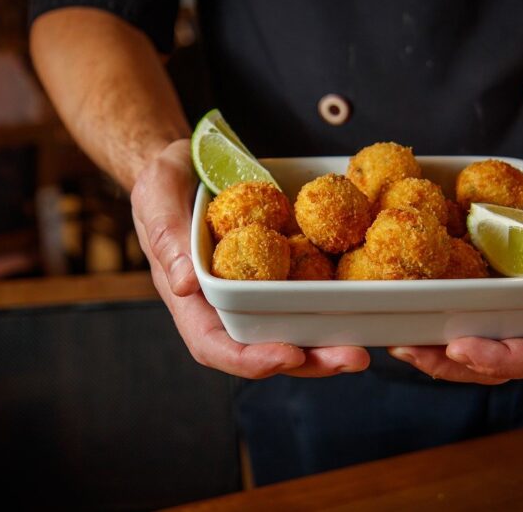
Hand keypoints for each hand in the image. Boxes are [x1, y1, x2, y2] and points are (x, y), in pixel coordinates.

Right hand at [131, 140, 369, 378]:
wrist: (192, 161)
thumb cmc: (164, 181)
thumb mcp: (156, 198)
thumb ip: (167, 237)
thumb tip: (183, 284)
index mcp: (191, 299)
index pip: (215, 345)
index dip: (251, 360)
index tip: (290, 355)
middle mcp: (226, 305)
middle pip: (265, 348)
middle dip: (309, 361)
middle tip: (354, 358)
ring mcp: (256, 290)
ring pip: (292, 328)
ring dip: (329, 343)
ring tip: (366, 347)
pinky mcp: (280, 269)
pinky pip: (306, 292)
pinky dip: (335, 304)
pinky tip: (365, 303)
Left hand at [388, 141, 522, 382]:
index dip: (503, 360)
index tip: (462, 348)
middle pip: (501, 361)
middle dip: (455, 365)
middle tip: (412, 353)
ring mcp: (516, 299)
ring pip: (477, 342)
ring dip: (437, 352)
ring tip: (399, 345)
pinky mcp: (493, 280)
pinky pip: (464, 309)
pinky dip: (435, 316)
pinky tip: (402, 310)